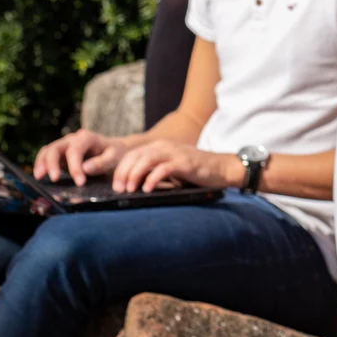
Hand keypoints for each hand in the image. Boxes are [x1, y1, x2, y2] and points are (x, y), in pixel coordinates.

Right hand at [33, 129, 129, 185]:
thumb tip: (84, 169)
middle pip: (56, 147)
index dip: (75, 167)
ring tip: (39, 177)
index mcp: (87, 137)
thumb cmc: (116, 154)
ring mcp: (66, 145)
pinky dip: (42, 164)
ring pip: (48, 150)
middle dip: (52, 163)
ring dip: (42, 163)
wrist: (116, 151)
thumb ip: (101, 163)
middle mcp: (73, 139)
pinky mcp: (61, 155)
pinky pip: (47, 156)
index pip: (75, 150)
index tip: (80, 183)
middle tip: (54, 179)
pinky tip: (40, 175)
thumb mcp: (115, 157)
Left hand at [110, 139, 241, 193]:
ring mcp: (174, 154)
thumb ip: (153, 171)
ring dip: (134, 174)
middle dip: (123, 173)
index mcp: (158, 148)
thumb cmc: (194, 172)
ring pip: (146, 159)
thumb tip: (131, 184)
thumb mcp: (170, 169)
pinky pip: (164, 168)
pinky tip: (147, 189)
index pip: (132, 155)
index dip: (120, 170)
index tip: (115, 186)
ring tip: (129, 189)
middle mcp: (164, 147)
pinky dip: (153, 178)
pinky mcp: (184, 163)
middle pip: (136, 156)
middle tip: (119, 189)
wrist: (220, 168)